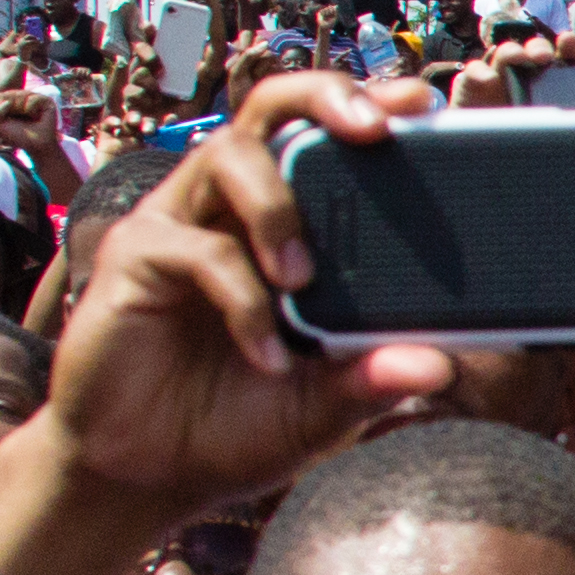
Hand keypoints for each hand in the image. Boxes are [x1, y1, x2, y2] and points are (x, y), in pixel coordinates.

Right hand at [29, 72, 457, 510]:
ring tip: (302, 281)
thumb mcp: (322, 408)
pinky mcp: (136, 257)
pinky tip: (266, 355)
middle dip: (326, 99)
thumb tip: (438, 366)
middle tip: (373, 130)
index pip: (328, 142)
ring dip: (277, 209)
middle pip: (273, 108)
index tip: (424, 105)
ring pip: (231, 156)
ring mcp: (183, 224)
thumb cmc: (235, 426)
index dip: (371, 110)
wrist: (145, 475)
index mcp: (288, 226)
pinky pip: (198, 249)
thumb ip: (372, 381)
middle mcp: (233, 208)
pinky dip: (242, 300)